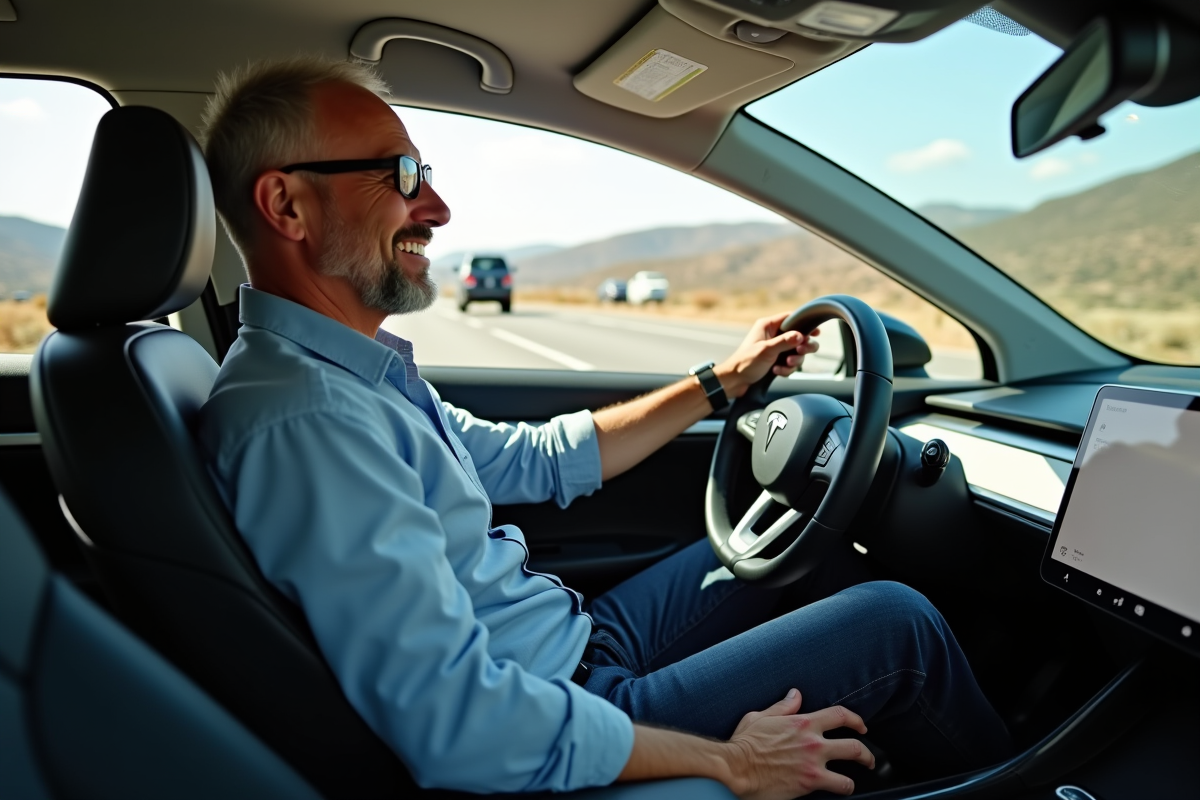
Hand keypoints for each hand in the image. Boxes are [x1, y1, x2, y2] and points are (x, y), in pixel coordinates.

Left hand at [715, 313, 819, 399]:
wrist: (734, 382)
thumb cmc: (745, 363)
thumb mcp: (766, 350)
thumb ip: (785, 342)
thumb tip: (801, 335)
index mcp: (767, 326)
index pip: (791, 318)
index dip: (805, 324)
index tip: (816, 332)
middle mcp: (772, 335)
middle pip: (798, 336)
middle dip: (802, 347)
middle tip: (801, 351)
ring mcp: (775, 348)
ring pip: (796, 352)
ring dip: (794, 361)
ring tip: (785, 364)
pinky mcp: (776, 360)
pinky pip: (790, 363)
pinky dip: (786, 369)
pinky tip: (777, 371)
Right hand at [723, 689, 873, 798]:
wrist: (737, 767)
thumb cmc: (744, 744)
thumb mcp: (761, 717)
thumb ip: (782, 707)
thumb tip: (795, 695)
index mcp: (803, 722)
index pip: (839, 715)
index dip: (855, 719)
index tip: (860, 725)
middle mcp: (813, 741)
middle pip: (854, 744)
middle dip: (866, 752)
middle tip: (868, 757)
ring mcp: (814, 763)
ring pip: (852, 765)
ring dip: (860, 770)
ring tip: (860, 776)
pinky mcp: (811, 782)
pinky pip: (841, 785)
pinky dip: (845, 788)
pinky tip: (842, 789)